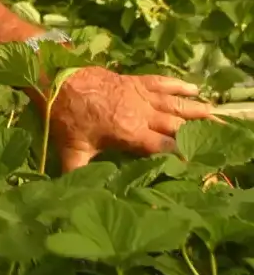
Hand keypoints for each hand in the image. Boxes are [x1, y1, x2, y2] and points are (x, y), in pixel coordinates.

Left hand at [44, 67, 214, 170]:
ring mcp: (138, 95)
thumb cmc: (65, 115)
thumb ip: (79, 175)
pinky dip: (178, 85)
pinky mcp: (133, 80)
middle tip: (219, 139)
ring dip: (196, 109)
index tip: (201, 164)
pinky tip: (193, 87)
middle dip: (199, 133)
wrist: (55, 75)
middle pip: (177, 125)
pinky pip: (160, 82)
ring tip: (216, 114)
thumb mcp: (71, 150)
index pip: (165, 148)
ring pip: (173, 103)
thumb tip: (78, 199)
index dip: (184, 156)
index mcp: (131, 133)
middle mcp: (141, 113)